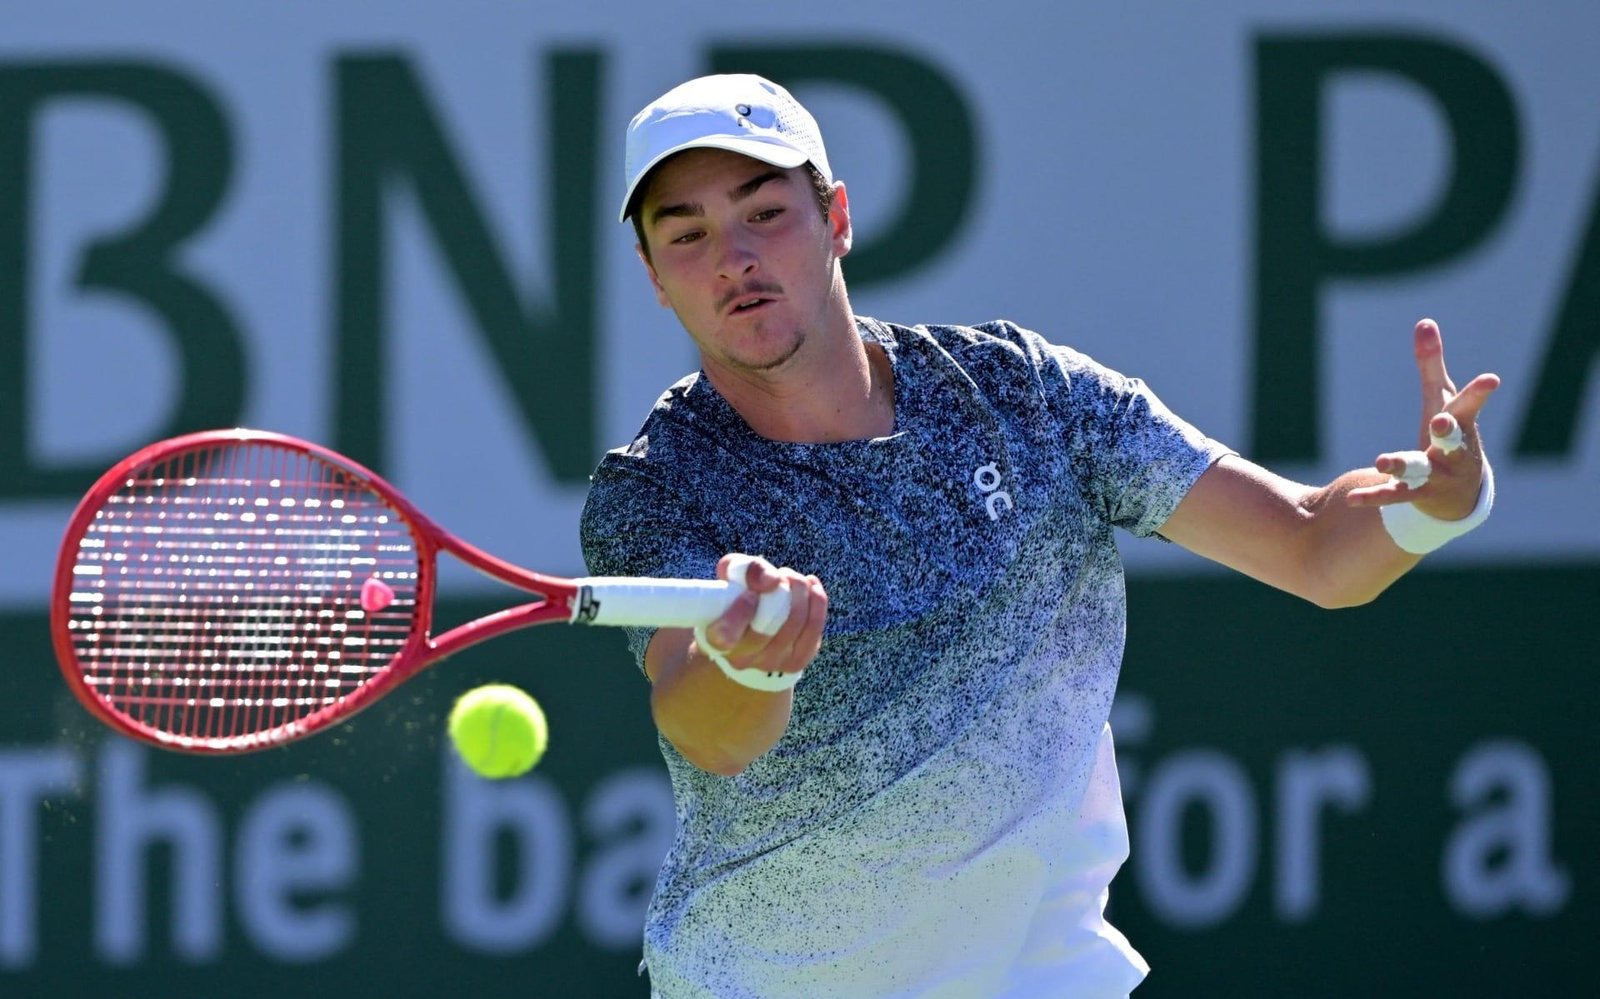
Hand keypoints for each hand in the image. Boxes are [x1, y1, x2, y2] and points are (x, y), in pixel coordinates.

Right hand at [697, 554, 826, 682]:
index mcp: (716, 640)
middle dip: (782, 590)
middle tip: (781, 575)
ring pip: (795, 621)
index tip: (751, 592)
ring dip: (799, 590)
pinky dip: (817, 601)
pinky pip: (814, 628)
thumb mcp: (731, 575)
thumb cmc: (737, 596)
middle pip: (769, 624)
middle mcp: (741, 659)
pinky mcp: (796, 661)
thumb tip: (771, 579)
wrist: (750, 629)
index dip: (741, 611)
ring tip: (793, 578)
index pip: (725, 635)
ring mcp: (770, 663)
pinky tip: (811, 587)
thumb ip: (744, 569)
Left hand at [1348, 318, 1499, 519]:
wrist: (1461, 494)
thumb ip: (1432, 363)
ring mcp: (1437, 475)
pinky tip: (1353, 499)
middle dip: (1448, 431)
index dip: (1479, 392)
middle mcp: (1453, 452)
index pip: (1470, 405)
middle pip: (1451, 440)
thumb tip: (1424, 321)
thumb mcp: (1442, 398)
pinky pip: (1394, 496)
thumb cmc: (1452, 433)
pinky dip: (1374, 496)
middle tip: (1441, 422)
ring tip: (1382, 460)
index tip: (1491, 380)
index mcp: (1460, 423)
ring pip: (1420, 470)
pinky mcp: (1416, 495)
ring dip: (1402, 465)